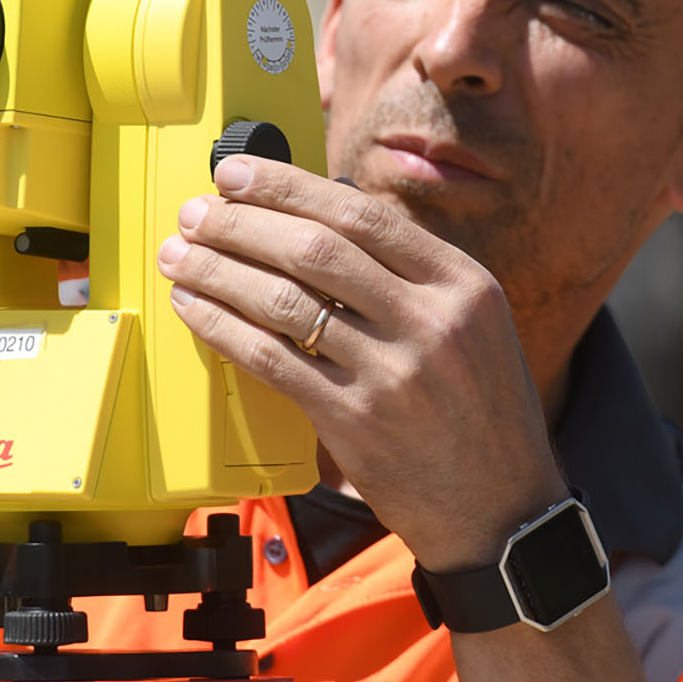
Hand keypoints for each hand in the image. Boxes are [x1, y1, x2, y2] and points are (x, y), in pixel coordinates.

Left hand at [157, 155, 566, 569]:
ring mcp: (392, 373)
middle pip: (314, 248)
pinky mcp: (354, 421)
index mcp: (463, 284)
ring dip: (218, 270)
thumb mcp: (473, 327)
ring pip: (283, 300)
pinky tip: (195, 309)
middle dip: (241, 221)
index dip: (288, 186)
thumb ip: (412, 278)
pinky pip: (270, 359)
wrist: (501, 510)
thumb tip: (320, 220)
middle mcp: (431, 320)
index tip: (236, 171)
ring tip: (181, 255)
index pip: (361, 215)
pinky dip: (222, 326)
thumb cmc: (479, 412)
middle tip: (196, 210)